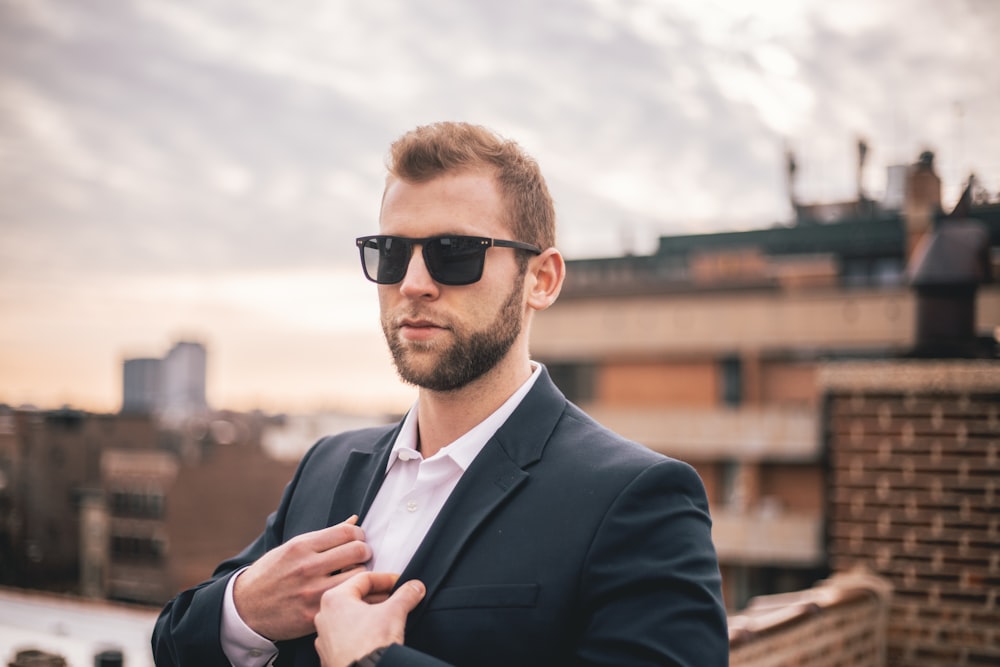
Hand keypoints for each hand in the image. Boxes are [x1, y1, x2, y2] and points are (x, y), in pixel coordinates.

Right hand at [233, 515, 371, 640]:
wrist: (244, 608)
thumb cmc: (271, 574)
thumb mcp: (292, 548)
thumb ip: (324, 536)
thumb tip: (354, 520)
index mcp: (301, 546)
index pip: (347, 532)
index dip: (359, 535)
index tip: (357, 541)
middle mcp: (307, 567)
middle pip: (357, 551)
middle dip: (364, 552)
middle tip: (360, 558)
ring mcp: (311, 592)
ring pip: (358, 576)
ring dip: (361, 575)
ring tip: (353, 576)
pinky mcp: (314, 614)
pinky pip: (347, 600)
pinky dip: (353, 596)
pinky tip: (348, 595)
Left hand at [314, 572, 424, 666]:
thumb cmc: (368, 646)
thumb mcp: (394, 612)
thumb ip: (406, 595)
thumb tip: (414, 588)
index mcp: (334, 599)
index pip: (364, 579)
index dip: (386, 579)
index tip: (399, 583)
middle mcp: (324, 617)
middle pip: (356, 598)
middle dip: (379, 598)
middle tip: (397, 599)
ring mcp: (325, 638)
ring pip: (350, 619)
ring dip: (371, 616)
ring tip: (389, 619)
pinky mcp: (330, 656)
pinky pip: (347, 638)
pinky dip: (362, 634)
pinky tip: (376, 638)